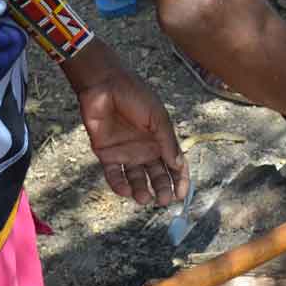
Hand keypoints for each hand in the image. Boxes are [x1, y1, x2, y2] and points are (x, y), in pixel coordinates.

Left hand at [63, 41, 189, 205]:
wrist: (104, 85)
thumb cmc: (135, 95)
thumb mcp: (157, 118)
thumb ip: (167, 142)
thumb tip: (178, 165)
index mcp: (161, 140)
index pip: (174, 165)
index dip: (180, 180)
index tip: (181, 195)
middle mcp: (145, 149)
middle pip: (157, 175)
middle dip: (162, 189)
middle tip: (163, 200)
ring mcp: (126, 153)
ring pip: (136, 179)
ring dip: (141, 190)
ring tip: (144, 198)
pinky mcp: (106, 154)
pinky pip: (114, 174)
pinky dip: (119, 184)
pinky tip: (125, 191)